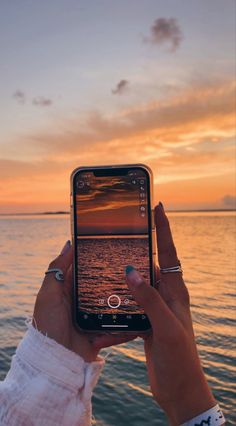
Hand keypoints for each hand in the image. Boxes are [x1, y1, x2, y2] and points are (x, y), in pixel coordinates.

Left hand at [33, 241, 136, 361]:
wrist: (54, 362)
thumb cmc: (48, 325)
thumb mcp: (49, 294)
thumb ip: (58, 268)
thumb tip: (69, 244)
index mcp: (70, 290)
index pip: (86, 269)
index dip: (98, 258)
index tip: (115, 246)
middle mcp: (83, 302)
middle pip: (105, 286)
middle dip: (118, 279)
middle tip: (136, 268)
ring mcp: (94, 318)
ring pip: (115, 304)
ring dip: (127, 301)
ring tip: (143, 291)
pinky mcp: (103, 333)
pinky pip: (119, 327)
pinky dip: (127, 325)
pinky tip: (141, 317)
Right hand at [126, 203, 215, 424]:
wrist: (180, 389)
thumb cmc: (180, 359)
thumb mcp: (166, 327)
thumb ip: (149, 299)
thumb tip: (131, 272)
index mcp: (176, 292)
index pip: (170, 252)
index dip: (163, 229)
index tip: (157, 207)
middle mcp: (167, 296)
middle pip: (153, 263)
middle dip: (140, 246)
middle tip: (125, 229)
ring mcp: (156, 308)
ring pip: (140, 283)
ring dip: (127, 274)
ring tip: (110, 260)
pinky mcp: (147, 321)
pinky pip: (132, 303)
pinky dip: (120, 298)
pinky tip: (107, 297)